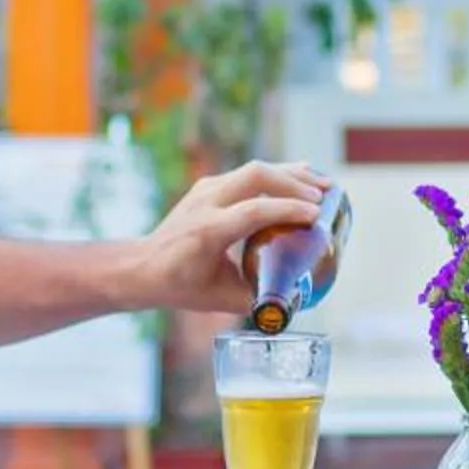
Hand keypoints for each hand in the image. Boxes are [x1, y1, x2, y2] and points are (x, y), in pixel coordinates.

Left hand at [138, 160, 331, 313]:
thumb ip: (259, 297)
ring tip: (322, 184)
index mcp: (208, 230)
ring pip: (254, 169)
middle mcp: (206, 202)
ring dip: (290, 174)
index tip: (316, 216)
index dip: (287, 210)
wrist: (143, 266)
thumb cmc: (181, 285)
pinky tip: (298, 179)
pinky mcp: (211, 185)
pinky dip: (276, 174)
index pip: (253, 211)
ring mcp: (207, 189)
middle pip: (256, 176)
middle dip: (295, 182)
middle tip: (325, 195)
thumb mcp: (221, 298)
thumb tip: (295, 299)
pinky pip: (248, 173)